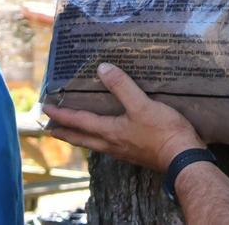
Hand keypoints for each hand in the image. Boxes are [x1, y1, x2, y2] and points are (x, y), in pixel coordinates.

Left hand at [43, 62, 204, 172]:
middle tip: (49, 127)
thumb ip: (122, 87)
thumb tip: (102, 69)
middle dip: (64, 132)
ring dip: (79, 137)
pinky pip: (107, 146)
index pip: (78, 122)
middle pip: (81, 138)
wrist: (184, 158)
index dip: (61, 115)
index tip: (45, 110)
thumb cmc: (163, 132)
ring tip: (72, 131)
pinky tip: (105, 136)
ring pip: (93, 144)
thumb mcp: (142, 105)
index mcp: (109, 132)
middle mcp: (111, 144)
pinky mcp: (134, 154)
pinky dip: (97, 140)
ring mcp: (123, 152)